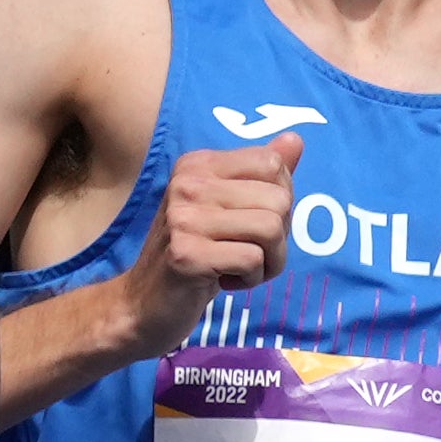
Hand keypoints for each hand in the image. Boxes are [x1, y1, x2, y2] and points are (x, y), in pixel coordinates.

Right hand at [97, 131, 295, 365]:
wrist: (144, 303)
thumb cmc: (196, 253)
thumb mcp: (228, 208)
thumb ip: (262, 175)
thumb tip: (296, 138)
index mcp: (198, 164)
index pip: (273, 165)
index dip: (280, 201)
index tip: (251, 224)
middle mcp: (188, 183)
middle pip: (279, 200)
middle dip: (278, 238)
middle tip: (246, 252)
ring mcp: (184, 218)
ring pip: (272, 230)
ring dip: (268, 262)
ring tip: (237, 268)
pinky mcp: (187, 255)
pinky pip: (253, 260)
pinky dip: (251, 279)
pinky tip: (222, 281)